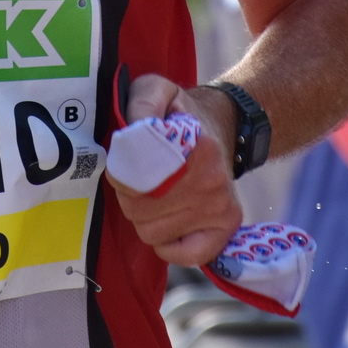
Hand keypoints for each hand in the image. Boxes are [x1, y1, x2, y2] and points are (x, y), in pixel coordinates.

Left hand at [106, 73, 241, 265]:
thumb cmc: (180, 113)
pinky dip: (168, 246)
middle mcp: (213, 181)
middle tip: (138, 180)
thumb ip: (141, 104)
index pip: (139, 178)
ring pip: (153, 233)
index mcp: (197, 146)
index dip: (121, 174)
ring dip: (144, 218)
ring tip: (154, 196)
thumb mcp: (157, 91)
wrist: (223, 123)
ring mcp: (220, 207)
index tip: (124, 164)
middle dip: (129, 196)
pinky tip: (167, 223)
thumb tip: (130, 132)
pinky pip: (186, 256)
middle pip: (140, 211)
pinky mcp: (226, 227)